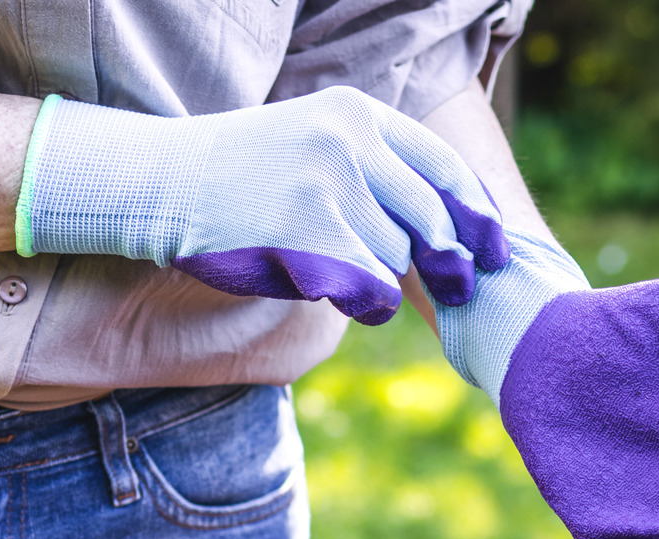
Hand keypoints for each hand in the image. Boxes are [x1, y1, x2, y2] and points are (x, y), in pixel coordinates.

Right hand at [16, 87, 507, 324]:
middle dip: (451, 261)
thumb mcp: (312, 141)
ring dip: (383, 278)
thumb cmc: (243, 174)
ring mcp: (327, 189)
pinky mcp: (307, 237)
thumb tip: (453, 222)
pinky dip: (368, 304)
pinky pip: (371, 290)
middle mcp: (348, 144)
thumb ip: (375, 166)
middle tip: (460, 288)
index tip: (498, 248)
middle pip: (431, 220)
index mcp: (357, 115)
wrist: (160, 183)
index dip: (479, 213)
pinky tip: (344, 296)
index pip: (444, 167)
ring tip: (339, 269)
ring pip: (397, 258)